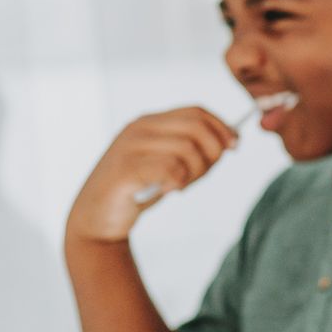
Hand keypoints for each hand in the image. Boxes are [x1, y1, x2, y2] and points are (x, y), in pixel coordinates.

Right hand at [64, 107, 238, 243]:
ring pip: (187, 149)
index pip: (196, 112)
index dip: (221, 127)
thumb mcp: (166, 163)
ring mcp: (129, 147)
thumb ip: (191, 150)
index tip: (234, 146)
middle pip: (196, 128)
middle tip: (201, 177)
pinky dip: (178, 181)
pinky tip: (170, 190)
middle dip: (212, 153)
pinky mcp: (124, 170)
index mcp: (149, 122)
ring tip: (180, 186)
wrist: (96, 220)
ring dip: (195, 172)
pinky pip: (169, 168)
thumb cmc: (136, 191)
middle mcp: (138, 129)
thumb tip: (231, 140)